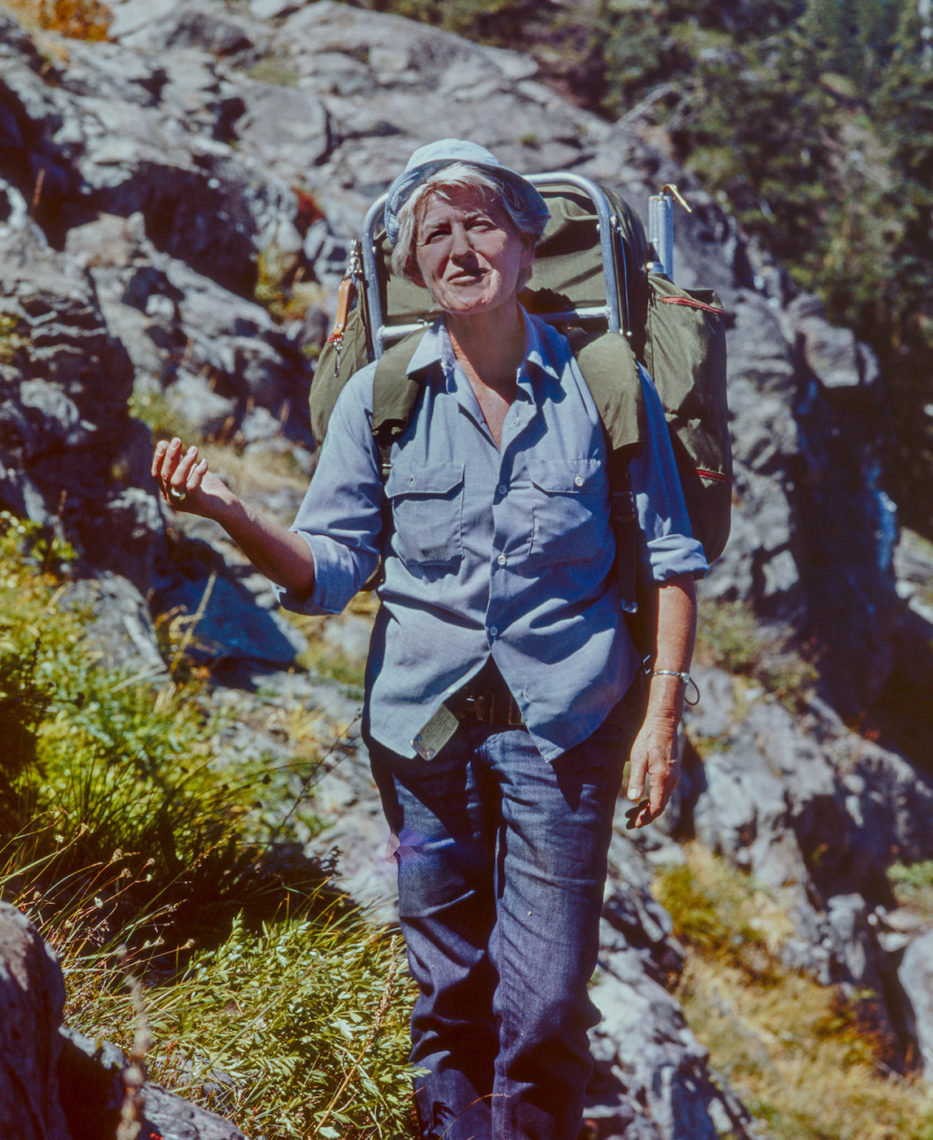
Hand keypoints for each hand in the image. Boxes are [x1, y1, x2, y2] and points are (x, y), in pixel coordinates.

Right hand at [151, 437, 226, 517]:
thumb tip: (166, 443)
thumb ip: (179, 461)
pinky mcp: (197, 503)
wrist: (227, 507)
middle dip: (170, 456)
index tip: (164, 443)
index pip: (157, 474)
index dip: (158, 458)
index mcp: (168, 491)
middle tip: (177, 440)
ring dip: (184, 463)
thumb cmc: (208, 488)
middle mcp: (172, 499)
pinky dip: (197, 472)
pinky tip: (204, 462)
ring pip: (176, 481)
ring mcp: (184, 503)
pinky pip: (192, 486)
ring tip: (194, 450)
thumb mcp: (191, 472)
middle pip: (165, 475)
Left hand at [624, 712, 679, 829]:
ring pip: (662, 800)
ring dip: (648, 809)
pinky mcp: (672, 773)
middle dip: (646, 817)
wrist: (663, 724)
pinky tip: (642, 800)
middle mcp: (672, 780)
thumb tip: (633, 799)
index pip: (656, 806)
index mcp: (663, 777)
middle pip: (660, 806)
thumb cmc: (648, 738)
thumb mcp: (638, 757)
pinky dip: (653, 800)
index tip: (634, 824)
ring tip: (632, 814)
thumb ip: (637, 778)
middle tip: (630, 823)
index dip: (646, 817)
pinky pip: (664, 792)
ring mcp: (674, 777)